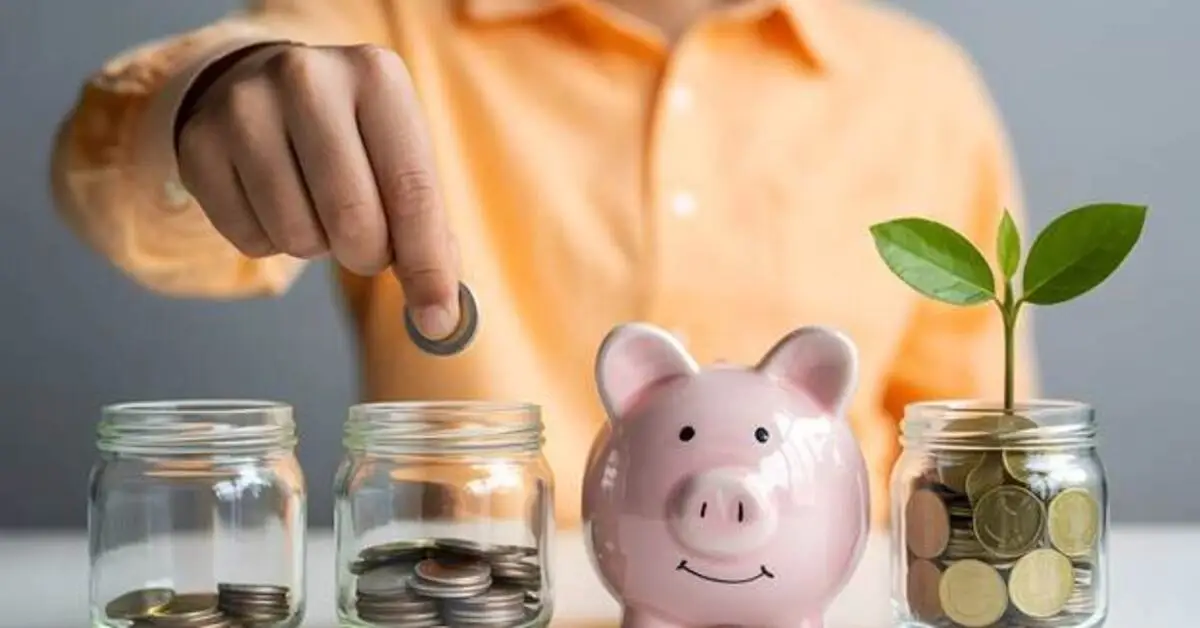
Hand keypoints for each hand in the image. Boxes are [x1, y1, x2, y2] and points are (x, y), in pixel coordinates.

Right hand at [176, 43, 460, 338]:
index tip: (437, 318)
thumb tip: (439, 315)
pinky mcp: (199, 143)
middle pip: (354, 219)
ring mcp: (245, 107)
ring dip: (317, 245)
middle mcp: (308, 79)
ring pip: (298, 236)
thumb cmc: (351, 136)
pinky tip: (273, 199)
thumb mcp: (400, 158)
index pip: (412, 189)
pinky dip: (270, 241)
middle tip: (365, 242)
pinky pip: (249, 240)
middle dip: (367, 255)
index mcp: (376, 76)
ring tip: (316, 206)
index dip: (427, 264)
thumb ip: (427, 232)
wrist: (261, 86)